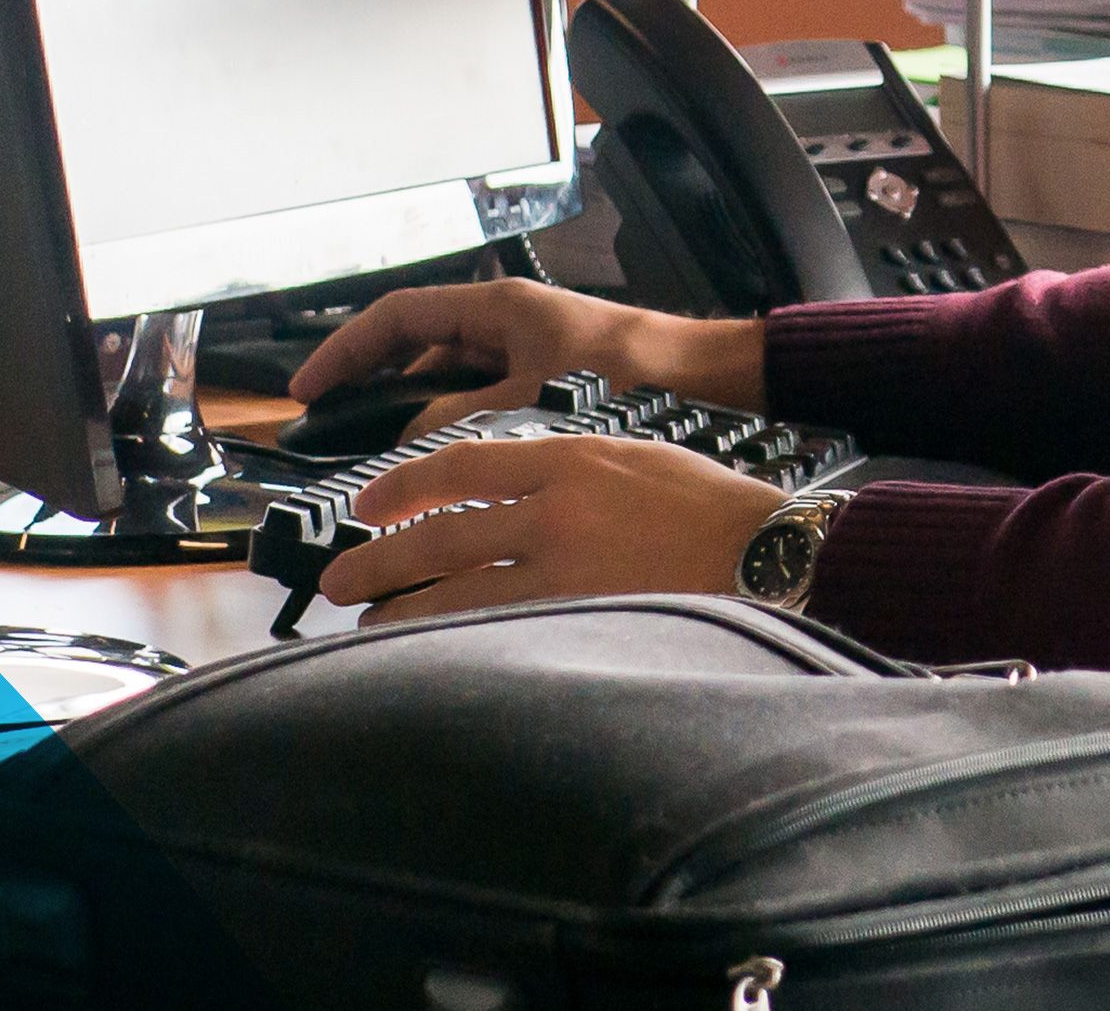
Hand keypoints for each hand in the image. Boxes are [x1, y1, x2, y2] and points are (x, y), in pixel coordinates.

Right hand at [285, 278, 763, 433]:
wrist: (709, 380)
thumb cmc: (637, 370)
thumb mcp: (535, 395)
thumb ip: (464, 416)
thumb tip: (407, 441)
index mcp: (498, 307)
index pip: (397, 317)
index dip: (345, 351)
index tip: (308, 390)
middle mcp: (505, 324)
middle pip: (414, 352)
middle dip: (370, 389)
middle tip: (333, 437)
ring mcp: (523, 354)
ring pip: (446, 385)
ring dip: (413, 419)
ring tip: (380, 466)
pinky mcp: (543, 385)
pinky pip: (478, 405)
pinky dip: (454, 433)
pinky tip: (442, 474)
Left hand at [322, 433, 789, 625]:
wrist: (772, 551)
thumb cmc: (716, 508)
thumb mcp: (638, 455)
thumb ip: (570, 468)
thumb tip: (501, 494)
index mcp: (573, 455)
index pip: (462, 462)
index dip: (403, 485)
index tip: (370, 504)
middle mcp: (558, 506)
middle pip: (442, 531)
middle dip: (379, 557)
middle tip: (337, 578)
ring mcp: (567, 566)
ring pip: (456, 588)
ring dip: (401, 608)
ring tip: (367, 624)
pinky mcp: (583, 615)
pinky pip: (497, 629)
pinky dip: (453, 639)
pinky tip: (429, 653)